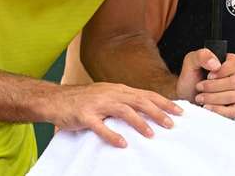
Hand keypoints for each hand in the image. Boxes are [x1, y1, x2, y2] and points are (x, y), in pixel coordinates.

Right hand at [50, 82, 182, 147]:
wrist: (55, 99)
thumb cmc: (83, 100)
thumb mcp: (107, 96)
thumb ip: (124, 101)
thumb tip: (146, 110)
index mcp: (118, 89)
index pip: (145, 94)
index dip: (163, 102)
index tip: (179, 111)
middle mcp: (110, 93)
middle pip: (139, 100)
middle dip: (157, 112)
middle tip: (171, 124)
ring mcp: (97, 104)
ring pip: (123, 111)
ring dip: (139, 123)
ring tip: (151, 135)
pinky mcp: (85, 116)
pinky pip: (100, 126)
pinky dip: (112, 135)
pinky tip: (122, 144)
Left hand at [175, 48, 234, 118]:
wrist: (184, 96)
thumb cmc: (190, 78)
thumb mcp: (191, 62)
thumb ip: (202, 56)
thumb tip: (216, 64)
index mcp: (227, 63)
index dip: (224, 70)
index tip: (209, 75)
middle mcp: (234, 78)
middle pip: (234, 82)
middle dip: (213, 86)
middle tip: (199, 87)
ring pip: (233, 96)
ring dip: (213, 98)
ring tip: (199, 97)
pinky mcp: (233, 108)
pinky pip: (234, 111)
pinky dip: (220, 110)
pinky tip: (208, 107)